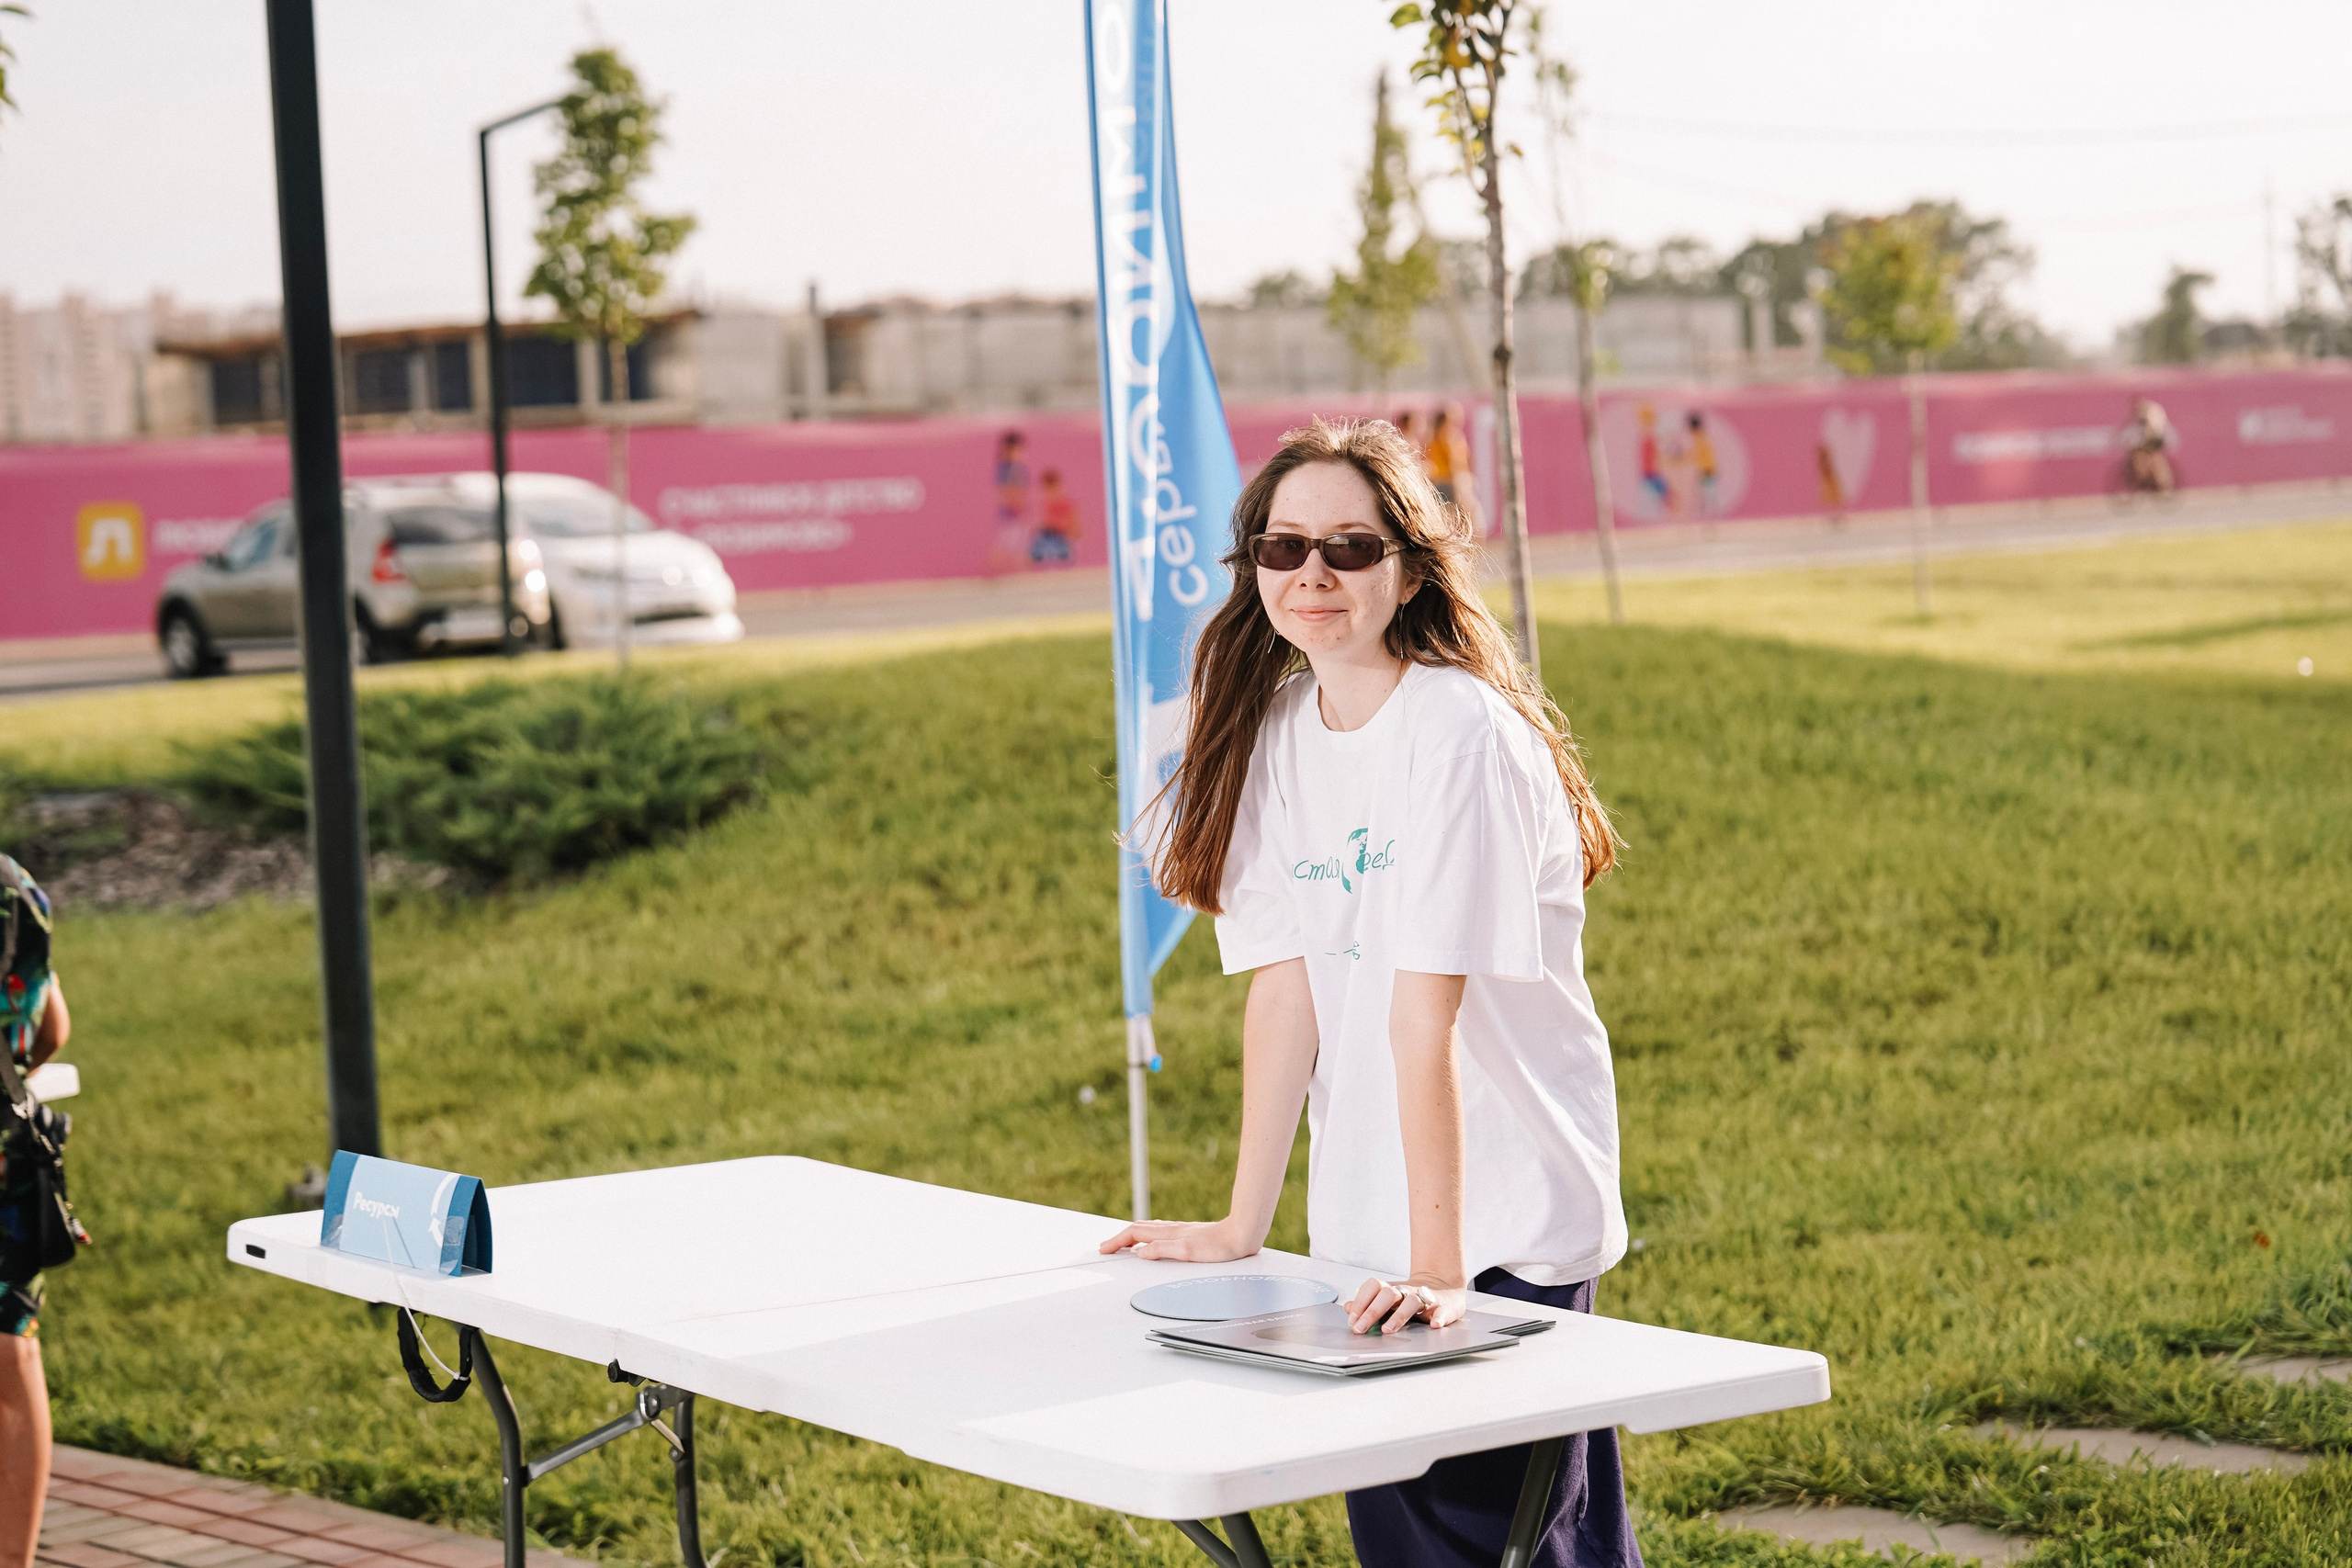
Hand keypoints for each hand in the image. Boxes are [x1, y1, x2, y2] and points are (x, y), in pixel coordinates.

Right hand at [1098, 1216, 1260, 1262]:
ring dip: (1132, 1236)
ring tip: (1123, 1243)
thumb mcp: (1187, 1252)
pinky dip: (1147, 1236)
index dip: (1117, 1241)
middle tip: (1107, 1247)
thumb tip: (1140, 1253)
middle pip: (1137, 1229)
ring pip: (1148, 1230)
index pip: (1134, 1234)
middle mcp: (1172, 1230)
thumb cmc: (1219, 1245)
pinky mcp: (1189, 1234)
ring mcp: (1180, 1231)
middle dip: (1120, 1238)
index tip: (1104, 1249)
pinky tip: (1153, 1241)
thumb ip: (1162, 1250)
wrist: (1241, 1234)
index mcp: (1168, 1234)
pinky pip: (1159, 1232)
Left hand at [1345, 1272, 1467, 1334]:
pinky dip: (1438, 1317)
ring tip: (1387, 1330)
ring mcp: (1426, 1298)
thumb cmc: (1412, 1298)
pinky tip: (1434, 1325)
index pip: (1373, 1287)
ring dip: (1399, 1316)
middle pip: (1388, 1294)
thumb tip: (1347, 1307)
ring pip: (1412, 1302)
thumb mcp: (1389, 1299)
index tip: (1352, 1319)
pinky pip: (1441, 1311)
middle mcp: (1407, 1291)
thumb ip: (1368, 1303)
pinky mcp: (1444, 1307)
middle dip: (1372, 1311)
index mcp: (1393, 1289)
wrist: (1445, 1288)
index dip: (1361, 1301)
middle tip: (1360, 1328)